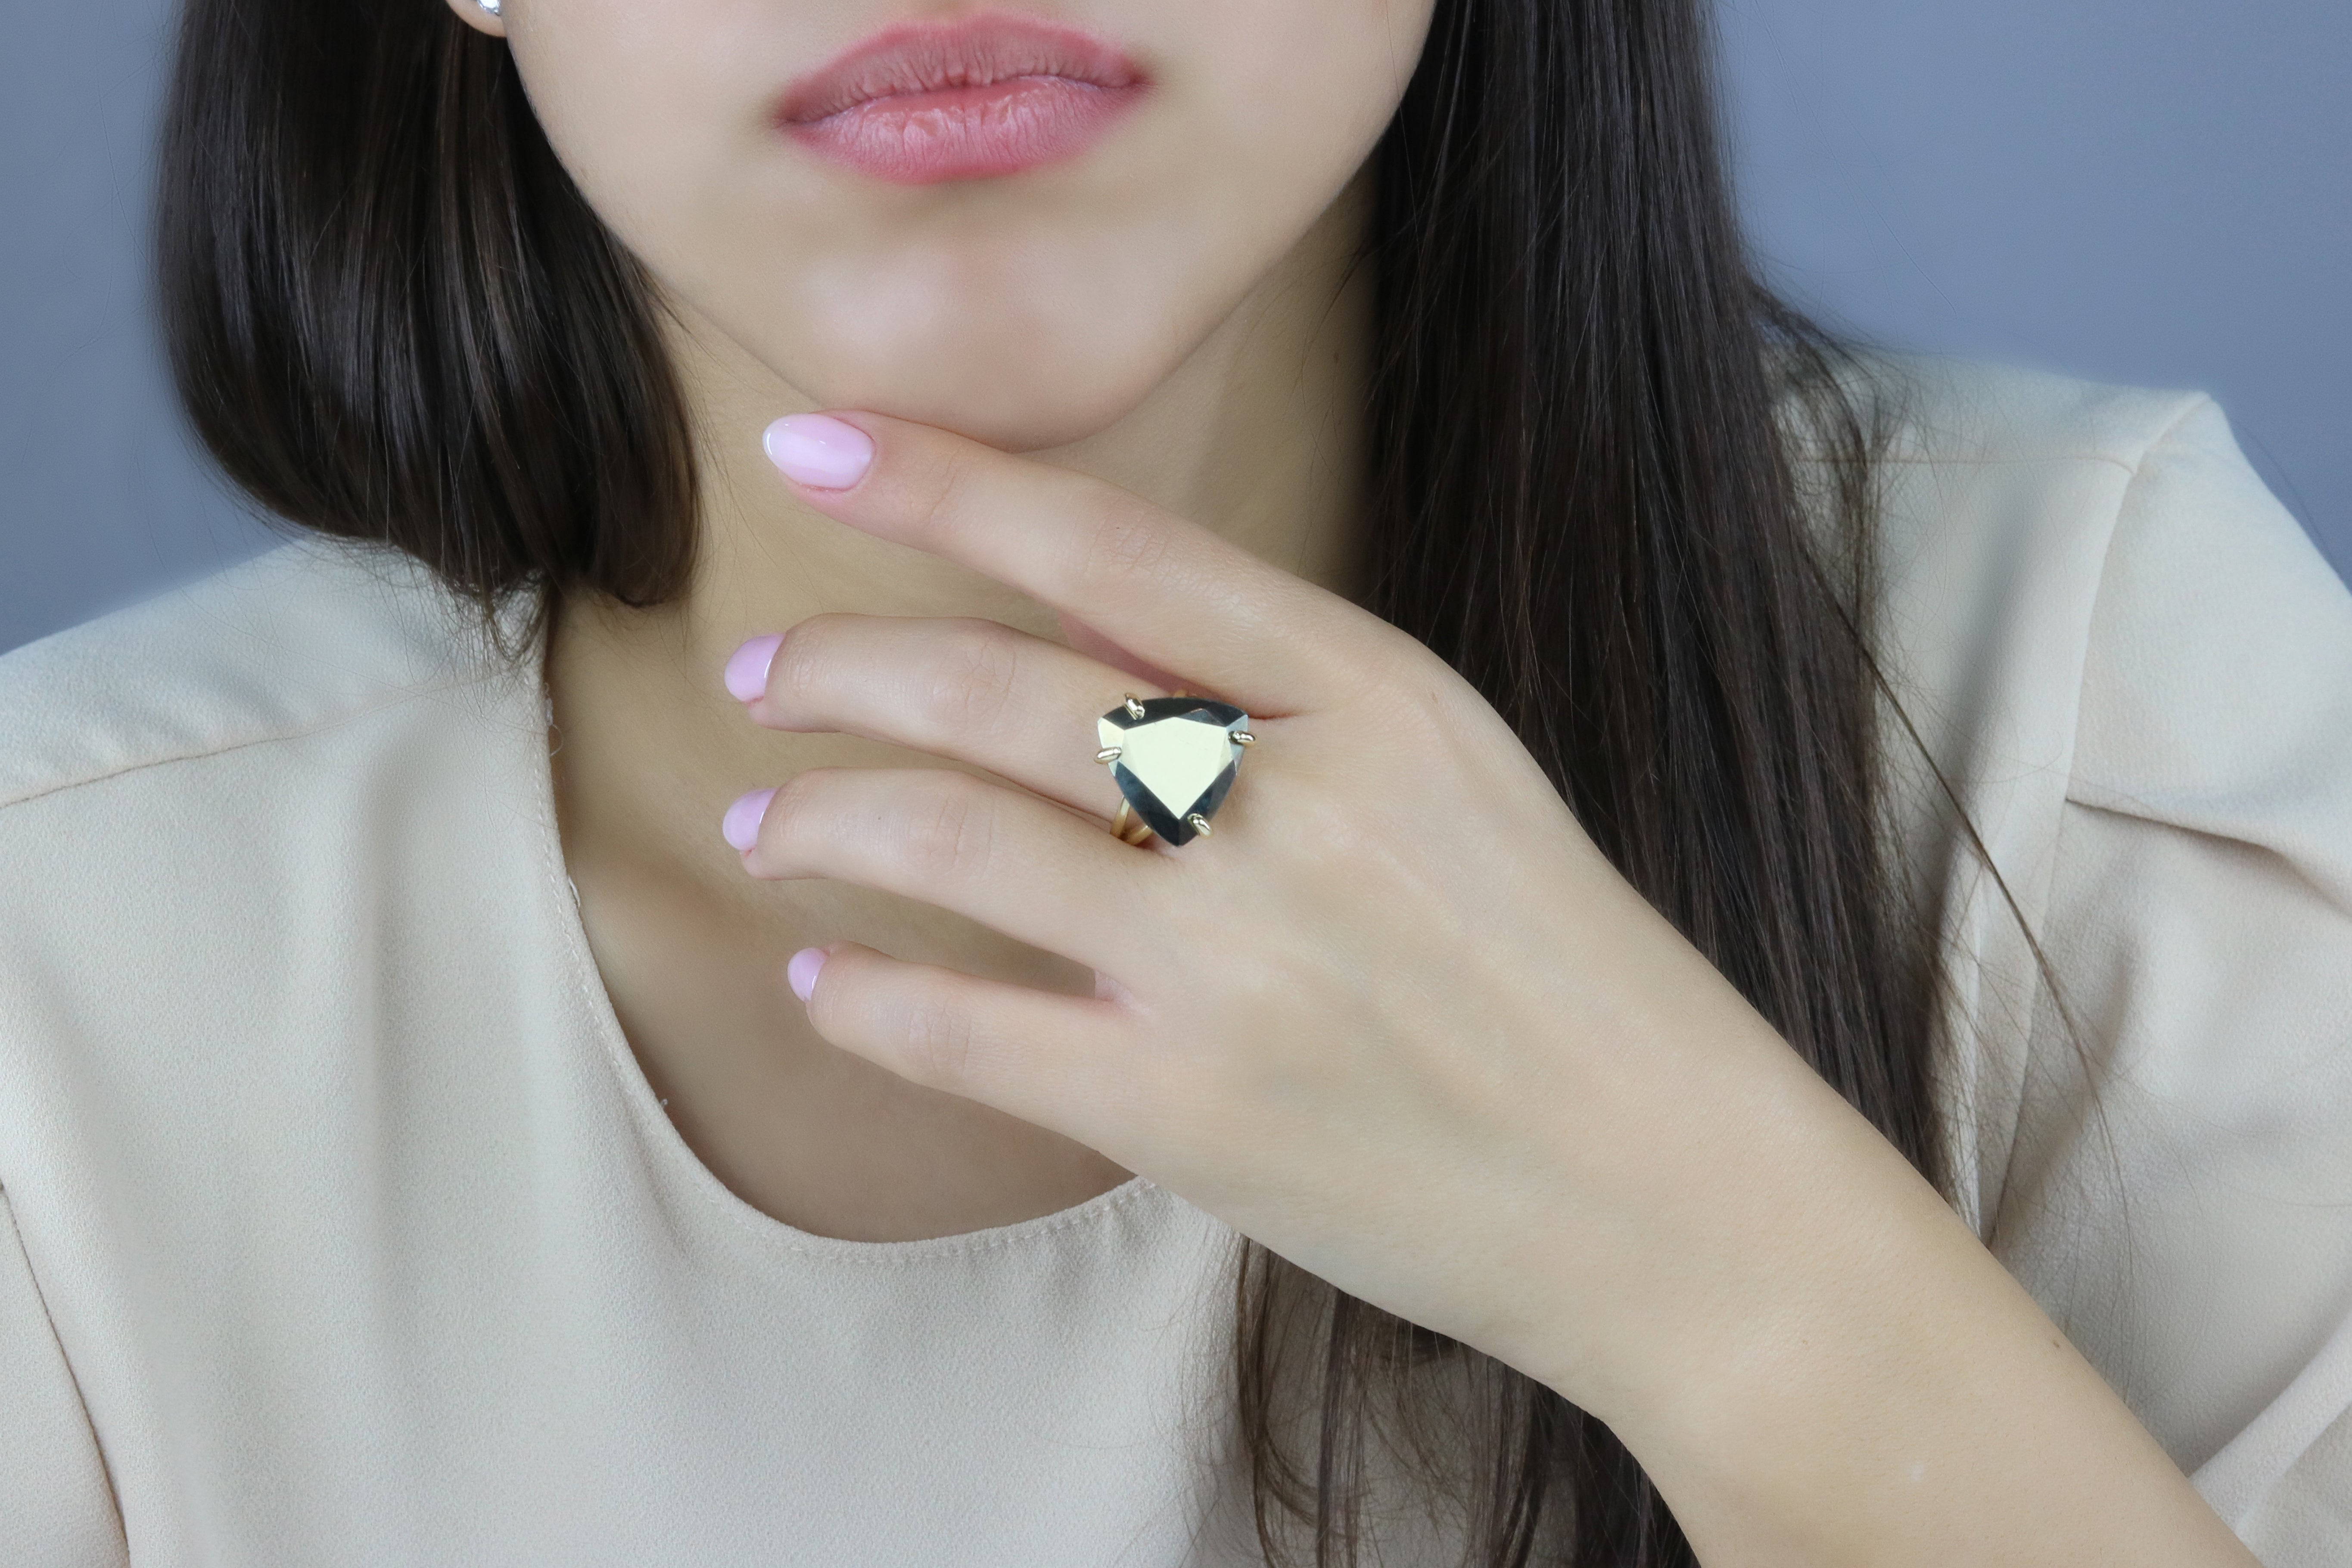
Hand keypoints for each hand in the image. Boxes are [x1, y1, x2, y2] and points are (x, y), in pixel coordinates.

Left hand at [720, 411, 2264, 1567]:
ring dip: (825, 821)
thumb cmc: (1563, 975)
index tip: (815, 440)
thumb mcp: (1451, 775)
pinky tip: (818, 977)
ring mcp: (1237, 964)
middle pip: (999, 689)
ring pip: (952, 844)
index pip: (1112, 544)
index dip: (942, 481)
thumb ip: (1275, 688)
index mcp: (1378, 696)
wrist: (1675, 1200)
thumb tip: (1071, 602)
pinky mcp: (1192, 1116)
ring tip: (767, 822)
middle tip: (764, 672)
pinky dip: (863, 998)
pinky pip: (965, 1033)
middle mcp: (1296, 808)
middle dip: (844, 666)